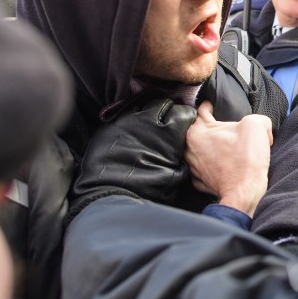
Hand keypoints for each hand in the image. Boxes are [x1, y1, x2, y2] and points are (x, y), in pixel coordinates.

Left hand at [69, 97, 196, 218]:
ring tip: (149, 119)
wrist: (112, 195)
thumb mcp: (175, 176)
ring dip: (149, 109)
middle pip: (163, 103)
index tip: (186, 120)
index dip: (186, 116)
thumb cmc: (147, 189)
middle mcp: (148, 120)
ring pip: (142, 103)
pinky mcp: (111, 124)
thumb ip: (182, 157)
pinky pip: (124, 112)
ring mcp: (127, 120)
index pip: (183, 112)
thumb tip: (185, 148)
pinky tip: (133, 125)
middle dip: (168, 108)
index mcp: (167, 133)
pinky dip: (131, 115)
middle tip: (168, 118)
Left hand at [185, 101, 271, 216]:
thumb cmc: (246, 161)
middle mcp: (190, 147)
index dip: (215, 105)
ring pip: (203, 148)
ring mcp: (193, 166)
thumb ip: (257, 117)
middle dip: (216, 128)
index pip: (203, 108)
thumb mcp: (257, 126)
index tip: (221, 107)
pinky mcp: (200, 180)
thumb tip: (260, 124)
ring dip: (215, 147)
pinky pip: (207, 166)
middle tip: (232, 130)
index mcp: (198, 131)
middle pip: (202, 129)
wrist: (244, 193)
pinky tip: (228, 164)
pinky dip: (216, 164)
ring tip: (231, 149)